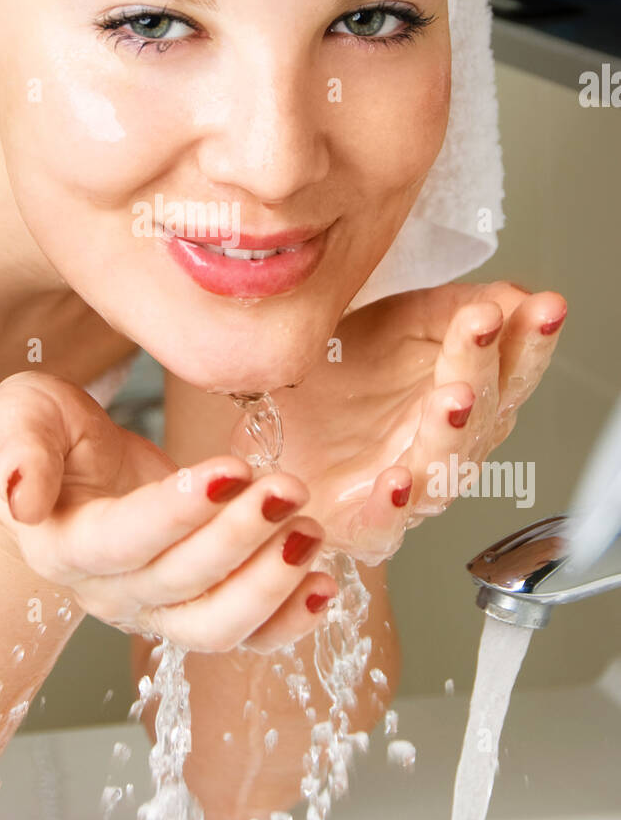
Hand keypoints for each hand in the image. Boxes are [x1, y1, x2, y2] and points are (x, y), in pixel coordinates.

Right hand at [0, 372, 336, 652]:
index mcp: (65, 546)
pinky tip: (327, 584)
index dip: (178, 513)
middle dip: (241, 538)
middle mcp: (112, 592)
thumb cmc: (43, 437)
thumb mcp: (18, 417)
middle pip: (182, 585)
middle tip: (288, 489)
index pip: (125, 541)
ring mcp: (157, 610)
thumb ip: (16, 448)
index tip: (229, 471)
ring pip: (217, 626)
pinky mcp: (197, 608)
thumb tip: (20, 497)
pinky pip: (248, 635)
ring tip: (311, 531)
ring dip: (271, 584)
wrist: (60, 475)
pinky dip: (290, 620)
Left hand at [262, 280, 567, 563]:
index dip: (530, 337)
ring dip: (450, 431)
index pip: (512, 366)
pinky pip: (384, 522)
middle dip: (484, 364)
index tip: (541, 304)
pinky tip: (396, 481)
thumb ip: (458, 308)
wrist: (278, 438)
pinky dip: (392, 505)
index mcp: (470, 393)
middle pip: (482, 409)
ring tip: (453, 397)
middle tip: (485, 324)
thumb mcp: (399, 322)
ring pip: (442, 466)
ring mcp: (413, 486)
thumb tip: (517, 295)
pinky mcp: (366, 523)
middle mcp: (452, 444)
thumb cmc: (347, 384)